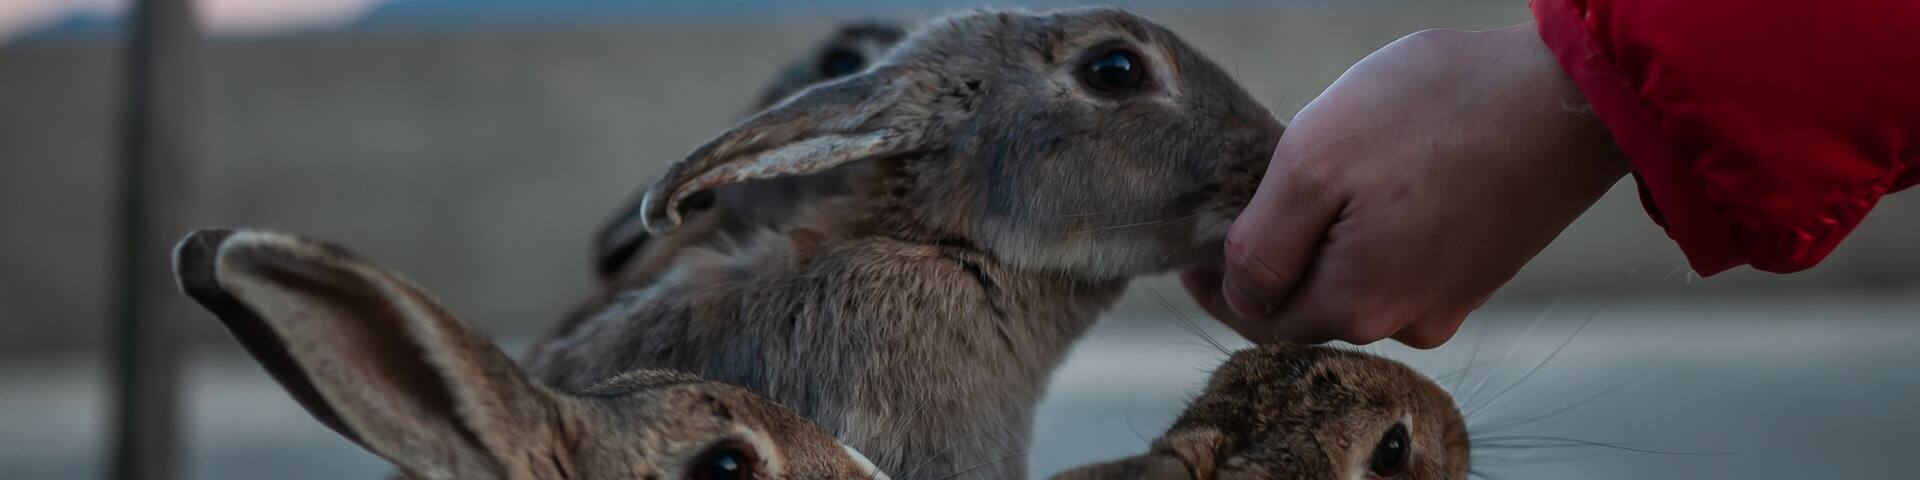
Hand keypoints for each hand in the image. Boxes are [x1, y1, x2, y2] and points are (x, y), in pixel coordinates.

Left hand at [1183, 23, 1627, 347]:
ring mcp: (1449, 297)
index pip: (1257, 320)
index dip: (1217, 283)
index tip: (1194, 246)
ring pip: (1357, 283)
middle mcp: (1404, 321)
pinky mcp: (1481, 268)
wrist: (1572, 94)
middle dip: (1275, 262)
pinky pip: (1404, 263)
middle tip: (1254, 200)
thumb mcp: (1313, 162)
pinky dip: (1377, 233)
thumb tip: (1236, 293)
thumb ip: (1261, 243)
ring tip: (1324, 179)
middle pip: (1308, 305)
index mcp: (1355, 305)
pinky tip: (1384, 181)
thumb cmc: (1436, 112)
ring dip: (1328, 244)